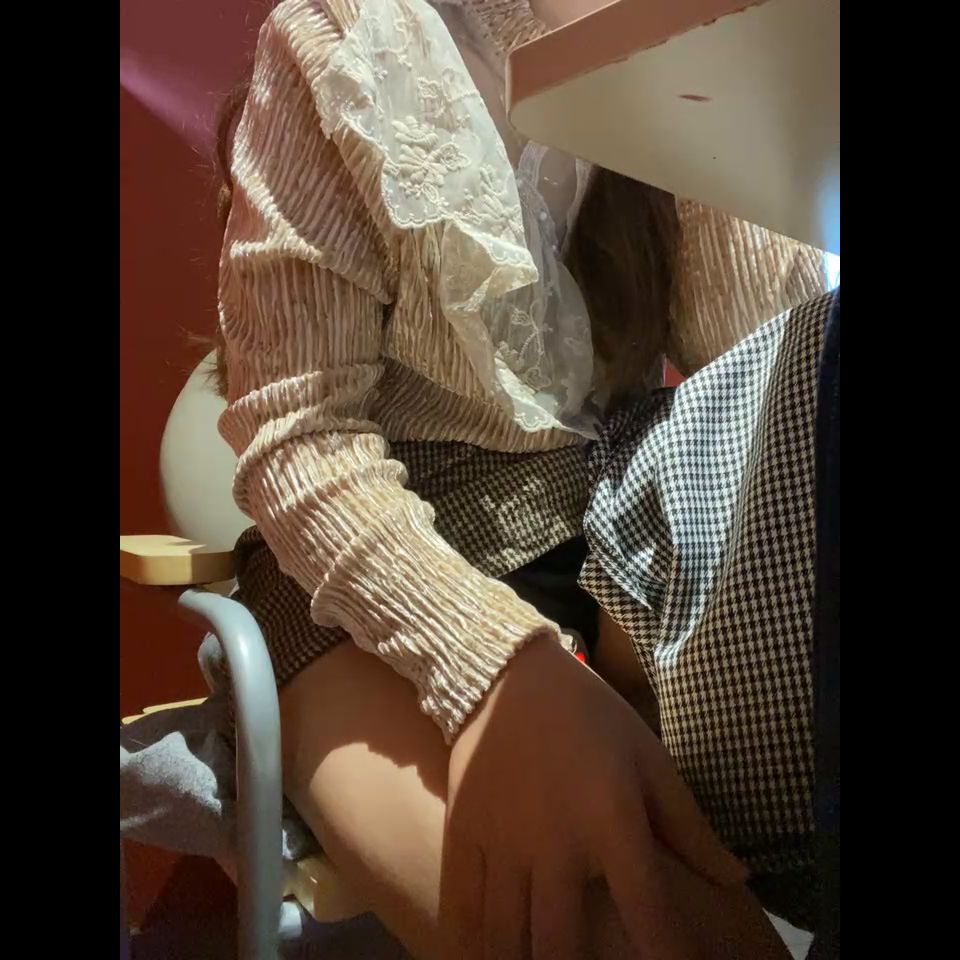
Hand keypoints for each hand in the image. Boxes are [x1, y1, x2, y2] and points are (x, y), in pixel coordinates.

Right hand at [440, 636, 745, 958]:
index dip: (668, 954)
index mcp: (611, 822)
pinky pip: (461, 907)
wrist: (507, 674)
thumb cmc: (589, 715)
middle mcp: (555, 843)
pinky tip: (479, 957)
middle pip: (560, 947)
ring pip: (506, 938)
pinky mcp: (463, 834)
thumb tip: (736, 879)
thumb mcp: (648, 757)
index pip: (649, 912)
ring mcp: (502, 843)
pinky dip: (468, 942)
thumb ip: (688, 824)